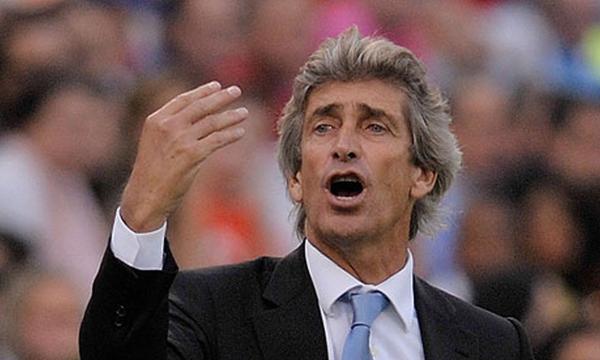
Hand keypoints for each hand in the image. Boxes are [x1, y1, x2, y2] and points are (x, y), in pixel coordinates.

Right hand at [120, 81, 247, 231]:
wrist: (145, 195)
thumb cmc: (151, 173)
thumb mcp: (153, 142)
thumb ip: (170, 128)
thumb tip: (195, 119)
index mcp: (156, 120)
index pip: (183, 100)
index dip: (202, 91)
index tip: (216, 86)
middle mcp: (168, 126)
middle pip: (200, 106)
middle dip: (221, 97)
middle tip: (236, 91)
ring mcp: (180, 139)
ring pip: (212, 122)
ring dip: (231, 116)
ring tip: (244, 112)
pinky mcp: (192, 154)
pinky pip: (217, 140)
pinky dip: (231, 134)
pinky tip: (241, 132)